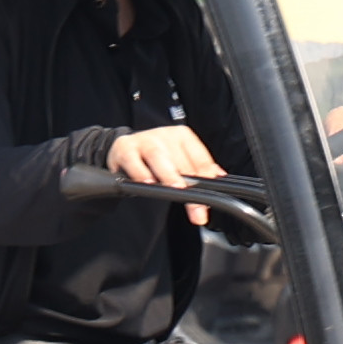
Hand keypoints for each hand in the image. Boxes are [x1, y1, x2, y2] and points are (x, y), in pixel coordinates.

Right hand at [108, 123, 225, 190]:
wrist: (123, 148)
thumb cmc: (157, 157)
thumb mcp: (178, 160)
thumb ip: (198, 169)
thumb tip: (219, 178)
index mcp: (183, 136)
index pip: (200, 158)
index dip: (207, 177)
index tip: (212, 196)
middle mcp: (165, 135)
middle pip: (181, 161)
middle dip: (190, 186)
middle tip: (197, 208)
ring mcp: (144, 140)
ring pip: (159, 157)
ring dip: (168, 174)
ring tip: (176, 189)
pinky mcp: (125, 148)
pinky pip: (133, 161)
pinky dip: (140, 173)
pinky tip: (147, 183)